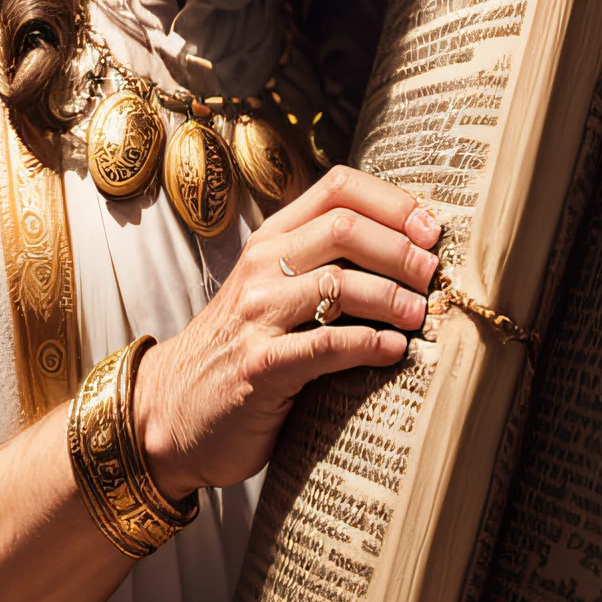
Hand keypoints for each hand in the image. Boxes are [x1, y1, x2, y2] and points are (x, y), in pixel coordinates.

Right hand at [133, 165, 439, 498]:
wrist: (167, 414)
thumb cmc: (238, 351)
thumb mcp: (270, 292)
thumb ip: (319, 266)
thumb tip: (409, 252)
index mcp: (270, 240)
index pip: (337, 188)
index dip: (393, 202)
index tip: (430, 228)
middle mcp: (262, 267)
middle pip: (346, 228)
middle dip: (402, 249)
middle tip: (434, 274)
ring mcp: (257, 315)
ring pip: (341, 283)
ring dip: (394, 298)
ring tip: (422, 315)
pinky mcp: (261, 366)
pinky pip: (328, 344)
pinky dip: (371, 344)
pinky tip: (395, 351)